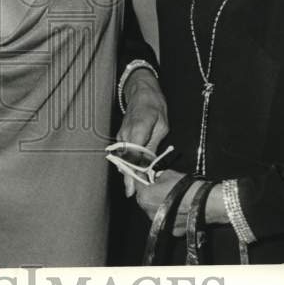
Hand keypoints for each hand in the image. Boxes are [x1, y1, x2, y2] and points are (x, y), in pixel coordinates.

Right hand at [113, 68, 168, 196]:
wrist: (142, 91)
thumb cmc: (154, 106)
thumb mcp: (161, 125)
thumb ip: (154, 144)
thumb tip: (150, 163)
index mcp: (137, 130)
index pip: (133, 156)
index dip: (132, 172)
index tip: (132, 187)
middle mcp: (125, 134)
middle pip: (125, 159)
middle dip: (127, 177)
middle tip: (131, 193)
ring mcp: (121, 134)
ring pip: (123, 157)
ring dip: (127, 170)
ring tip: (133, 186)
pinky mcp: (121, 136)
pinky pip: (123, 152)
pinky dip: (127, 162)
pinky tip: (132, 171)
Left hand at [114, 167, 193, 235]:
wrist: (206, 203)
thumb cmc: (186, 187)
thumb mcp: (167, 174)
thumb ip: (157, 177)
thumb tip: (155, 178)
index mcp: (144, 197)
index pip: (137, 184)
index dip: (142, 178)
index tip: (147, 175)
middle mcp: (148, 213)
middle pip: (146, 200)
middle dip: (151, 193)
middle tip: (162, 186)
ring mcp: (160, 224)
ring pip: (156, 212)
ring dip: (160, 205)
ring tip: (173, 198)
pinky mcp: (172, 232)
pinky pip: (167, 221)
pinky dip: (170, 215)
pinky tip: (180, 209)